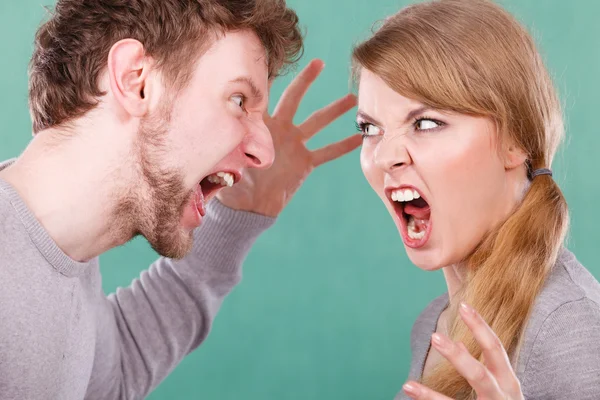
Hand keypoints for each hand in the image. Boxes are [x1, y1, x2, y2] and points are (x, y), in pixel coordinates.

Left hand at [217, 59, 361, 216]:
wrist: (248, 208)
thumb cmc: (233, 182)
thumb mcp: (231, 158)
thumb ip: (236, 140)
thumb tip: (233, 124)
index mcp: (258, 125)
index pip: (262, 96)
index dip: (267, 79)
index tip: (273, 57)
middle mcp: (278, 129)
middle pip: (294, 99)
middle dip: (306, 81)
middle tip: (319, 63)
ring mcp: (293, 144)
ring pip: (317, 122)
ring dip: (335, 110)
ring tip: (353, 98)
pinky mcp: (304, 162)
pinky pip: (327, 152)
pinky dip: (342, 146)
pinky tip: (360, 138)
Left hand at [403, 303, 523, 399]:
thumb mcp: (501, 385)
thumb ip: (482, 366)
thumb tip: (458, 343)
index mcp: (508, 381)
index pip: (495, 348)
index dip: (480, 326)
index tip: (463, 305)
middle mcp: (502, 397)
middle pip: (479, 375)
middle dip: (456, 357)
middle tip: (434, 337)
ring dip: (431, 396)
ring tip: (408, 385)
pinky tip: (410, 394)